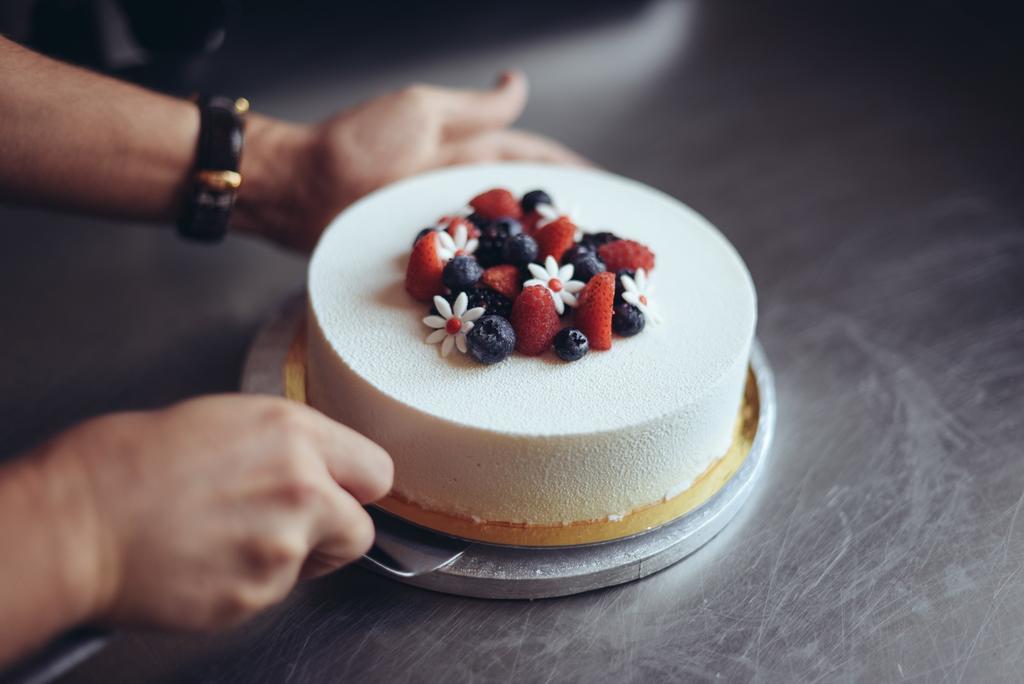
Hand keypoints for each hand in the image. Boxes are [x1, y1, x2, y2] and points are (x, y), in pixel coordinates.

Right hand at [48, 395, 391, 631]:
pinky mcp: (257, 594)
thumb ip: (287, 445)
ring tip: (229, 536)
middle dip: (332, 531)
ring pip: (317, 564)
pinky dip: (250, 582)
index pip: (377, 471)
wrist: (77, 522)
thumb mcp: (225, 420)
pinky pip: (274, 593)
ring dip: (289, 557)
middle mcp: (303, 488)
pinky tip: (209, 559)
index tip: (343, 493)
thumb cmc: (130, 463)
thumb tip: (316, 465)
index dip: (356, 486)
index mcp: (295, 434)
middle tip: (288, 525)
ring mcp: (283, 546)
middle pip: (361, 528)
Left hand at [235, 71, 588, 251]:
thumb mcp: (421, 112)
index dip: (569, 172)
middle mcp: (461, 189)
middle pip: (523, 206)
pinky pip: (474, 272)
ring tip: (575, 279)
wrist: (301, 190)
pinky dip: (498, 284)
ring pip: (503, 243)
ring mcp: (446, 226)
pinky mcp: (428, 260)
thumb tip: (520, 83)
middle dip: (562, 223)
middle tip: (605, 248)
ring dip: (536, 261)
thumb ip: (474, 109)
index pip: (532, 159)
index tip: (606, 190)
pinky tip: (520, 298)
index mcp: (467, 150)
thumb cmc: (357, 143)